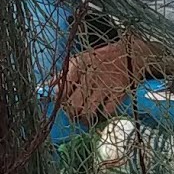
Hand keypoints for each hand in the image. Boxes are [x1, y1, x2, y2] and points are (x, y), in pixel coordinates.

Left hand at [55, 37, 169, 125]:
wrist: (129, 54)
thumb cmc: (101, 58)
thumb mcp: (79, 60)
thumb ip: (61, 74)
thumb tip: (45, 87)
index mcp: (78, 66)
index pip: (62, 89)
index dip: (60, 100)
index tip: (62, 103)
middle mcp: (90, 76)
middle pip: (73, 105)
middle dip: (71, 113)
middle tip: (73, 113)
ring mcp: (105, 86)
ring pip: (87, 112)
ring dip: (84, 118)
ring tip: (85, 117)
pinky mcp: (119, 93)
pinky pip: (106, 111)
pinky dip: (102, 115)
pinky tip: (101, 111)